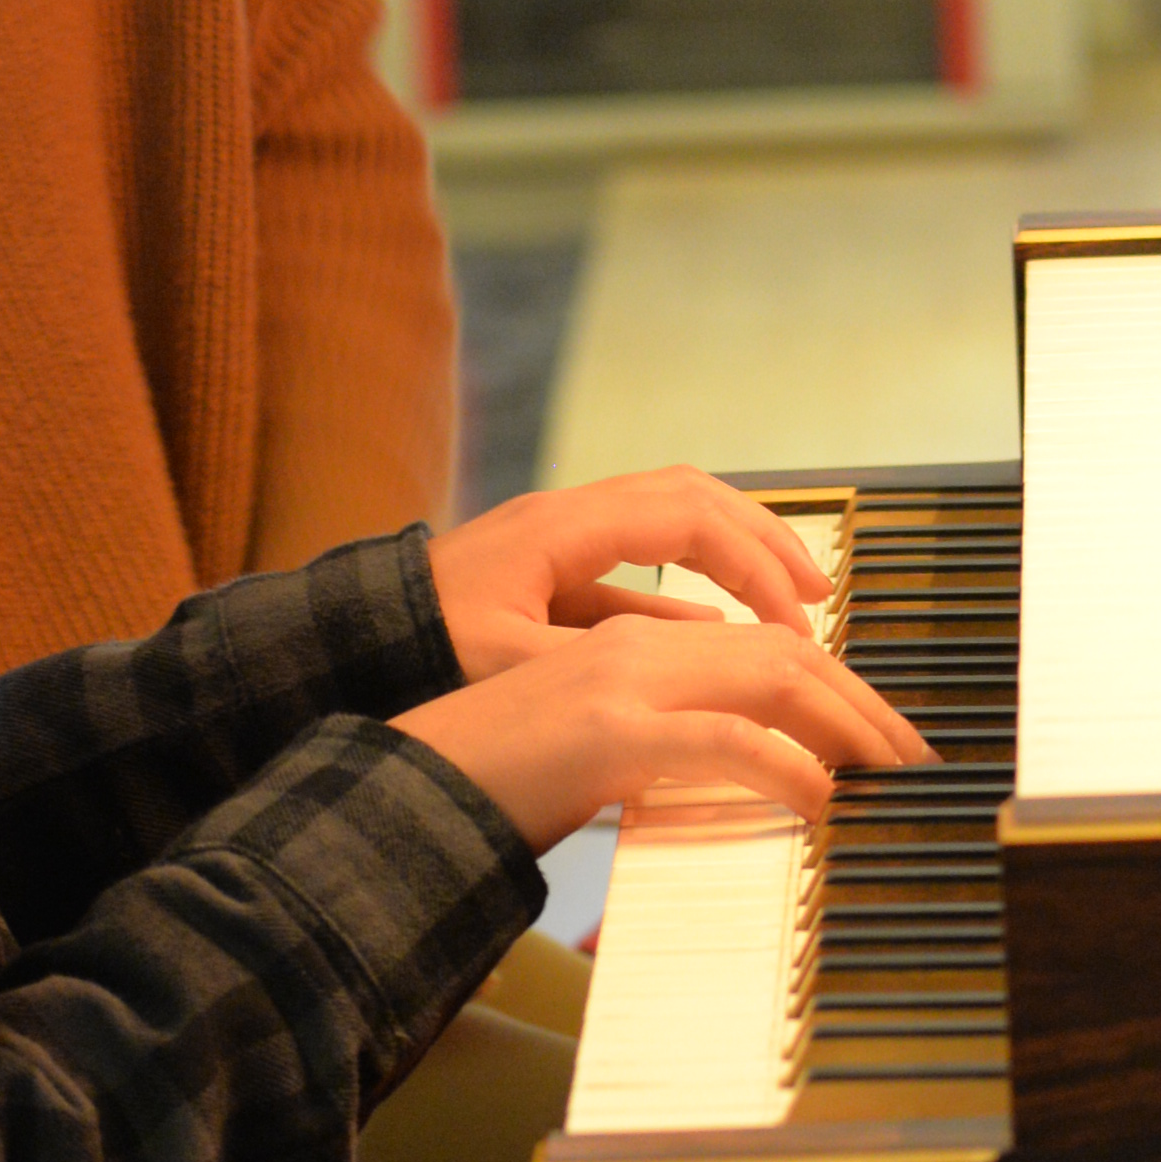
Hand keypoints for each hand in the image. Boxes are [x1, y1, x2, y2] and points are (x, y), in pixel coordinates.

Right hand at [395, 602, 928, 853]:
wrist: (400, 795)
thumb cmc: (488, 784)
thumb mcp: (585, 752)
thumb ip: (653, 740)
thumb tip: (725, 760)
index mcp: (625, 645)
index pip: (758, 645)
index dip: (831, 681)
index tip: (877, 735)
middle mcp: (632, 649)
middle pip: (783, 652)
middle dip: (859, 701)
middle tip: (912, 758)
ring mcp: (621, 685)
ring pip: (771, 679)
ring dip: (846, 726)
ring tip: (890, 777)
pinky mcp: (610, 735)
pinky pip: (729, 743)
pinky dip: (790, 768)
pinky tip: (825, 802)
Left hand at [428, 466, 834, 684]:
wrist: (345, 638)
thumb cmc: (413, 648)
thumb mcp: (509, 663)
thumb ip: (603, 657)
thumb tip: (700, 654)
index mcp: (564, 527)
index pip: (691, 517)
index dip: (754, 561)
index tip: (794, 617)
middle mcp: (569, 515)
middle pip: (695, 498)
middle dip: (763, 540)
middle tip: (815, 593)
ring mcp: (561, 534)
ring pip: (672, 516)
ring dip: (732, 553)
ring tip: (783, 602)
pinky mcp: (551, 565)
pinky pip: (638, 555)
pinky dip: (687, 580)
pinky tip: (716, 625)